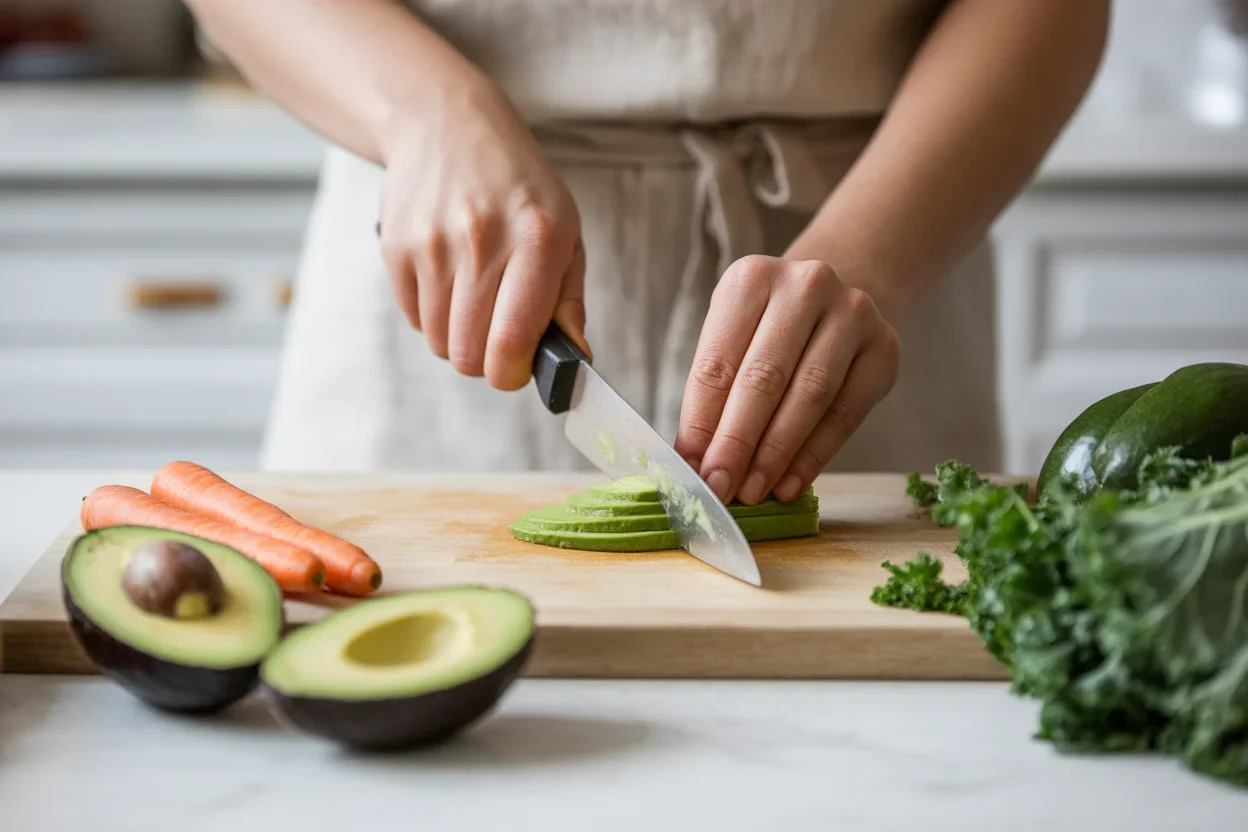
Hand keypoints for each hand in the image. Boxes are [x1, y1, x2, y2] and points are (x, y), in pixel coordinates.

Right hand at [378, 80, 589, 389]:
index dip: (512, 373)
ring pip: (439, 342)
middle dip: (485, 360)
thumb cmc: (517, 187)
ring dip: (457, 337)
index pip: (510, 341)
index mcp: (538, 238)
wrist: (447, 124)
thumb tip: (574, 361)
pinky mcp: (396, 247)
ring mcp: (432, 243)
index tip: (517, 367)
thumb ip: (569, 301)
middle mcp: (482, 239)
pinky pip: (414, 318)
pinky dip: (432, 314)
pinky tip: (448, 279)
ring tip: (473, 299)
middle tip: (497, 336)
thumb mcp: (565, 229)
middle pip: (469, 353)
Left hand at [675, 255, 900, 504]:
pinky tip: (790, 483)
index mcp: (751, 278)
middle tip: (720, 488)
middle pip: (765, 378)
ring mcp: (852, 313)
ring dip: (776, 454)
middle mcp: (805, 286)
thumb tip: (695, 461)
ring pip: (810, 396)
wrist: (834, 301)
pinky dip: (814, 455)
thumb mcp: (731, 340)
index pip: (718, 362)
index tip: (692, 469)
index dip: (702, 422)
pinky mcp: (884, 348)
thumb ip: (713, 394)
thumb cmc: (767, 328)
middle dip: (737, 442)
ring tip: (753, 491)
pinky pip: (846, 412)